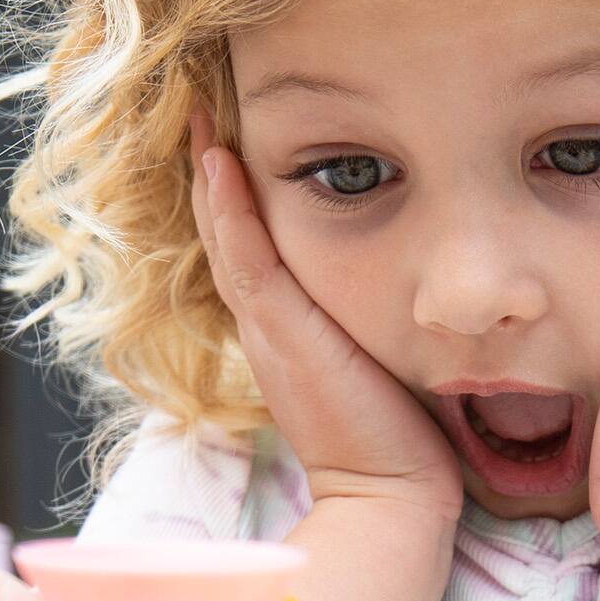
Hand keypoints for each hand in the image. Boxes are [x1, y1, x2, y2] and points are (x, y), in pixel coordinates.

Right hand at [191, 111, 461, 521]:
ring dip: (207, 172)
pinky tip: (216, 158)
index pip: (250, 245)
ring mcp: (267, 327)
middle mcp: (265, 324)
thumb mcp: (378, 360)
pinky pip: (243, 257)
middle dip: (210, 169)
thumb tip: (402, 286)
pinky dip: (226, 208)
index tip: (230, 135)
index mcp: (285, 329)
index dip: (234, 192)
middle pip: (224, 231)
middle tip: (198, 105)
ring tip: (197, 113)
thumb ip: (370, 323)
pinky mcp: (280, 332)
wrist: (391, 495)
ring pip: (224, 235)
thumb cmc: (400, 436)